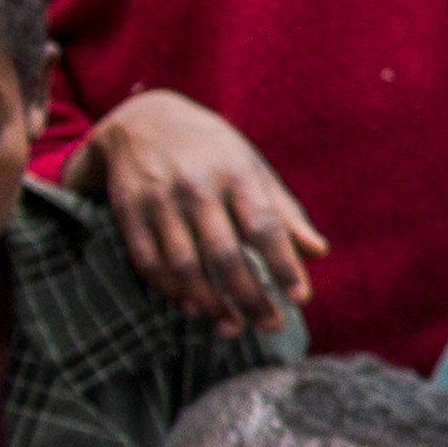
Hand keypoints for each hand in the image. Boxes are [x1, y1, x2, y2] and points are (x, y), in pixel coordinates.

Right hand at [75, 91, 323, 325]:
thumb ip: (284, 212)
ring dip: (210, 303)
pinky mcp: (128, 212)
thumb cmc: (213, 152)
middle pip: (224, 254)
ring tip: (234, 326)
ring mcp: (158, 200)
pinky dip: (172, 290)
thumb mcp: (253, 168)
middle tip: (271, 324)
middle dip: (249, 296)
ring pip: (184, 265)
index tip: (301, 298)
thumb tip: (319, 252)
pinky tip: (193, 307)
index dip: (283, 265)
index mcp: (236, 174)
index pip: (264, 226)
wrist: (143, 120)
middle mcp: (196, 188)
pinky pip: (149, 262)